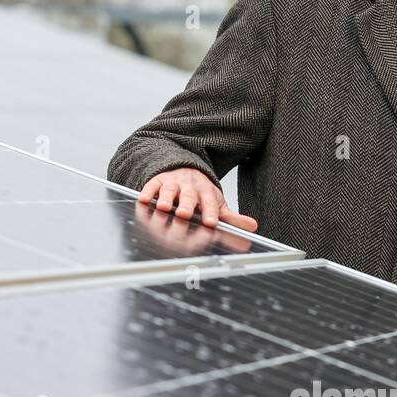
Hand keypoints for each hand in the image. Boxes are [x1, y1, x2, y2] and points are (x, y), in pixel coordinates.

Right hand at [138, 168, 258, 231]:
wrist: (183, 169)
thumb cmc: (200, 194)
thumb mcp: (217, 203)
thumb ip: (232, 219)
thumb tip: (253, 227)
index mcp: (206, 193)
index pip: (209, 203)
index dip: (210, 212)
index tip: (211, 223)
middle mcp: (189, 186)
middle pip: (189, 196)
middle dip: (187, 204)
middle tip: (185, 214)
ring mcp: (172, 183)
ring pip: (169, 190)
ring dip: (166, 198)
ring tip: (163, 207)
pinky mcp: (157, 181)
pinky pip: (151, 185)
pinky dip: (147, 192)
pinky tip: (143, 200)